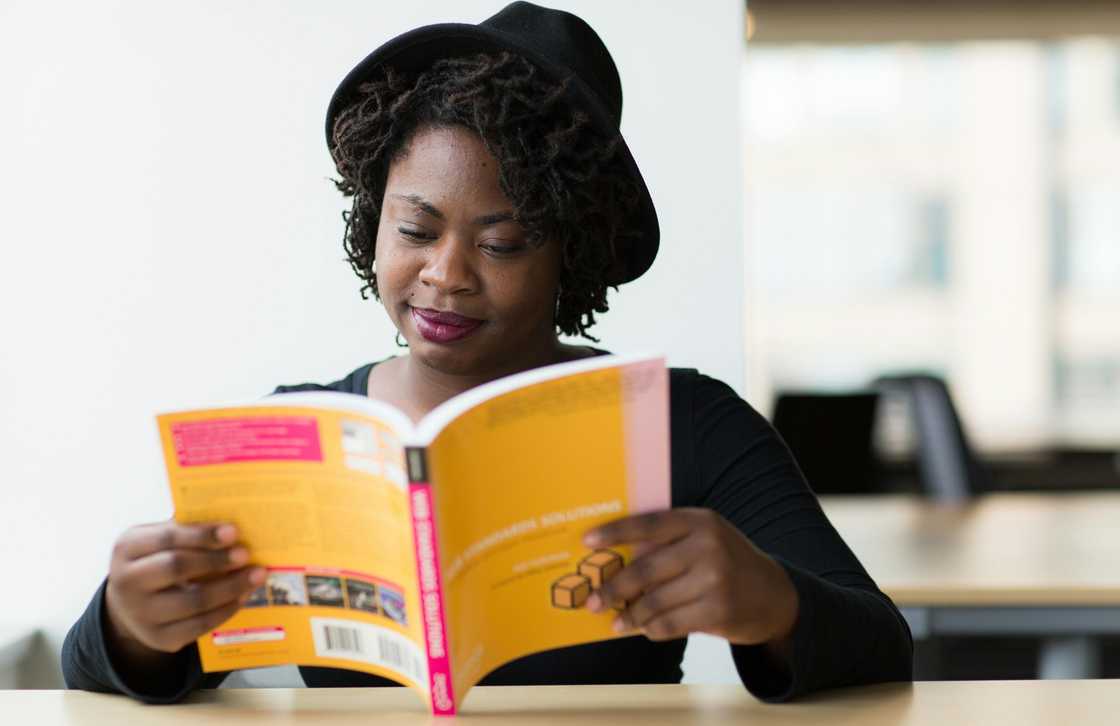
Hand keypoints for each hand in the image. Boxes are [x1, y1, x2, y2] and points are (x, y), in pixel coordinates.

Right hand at [105, 521, 264, 657]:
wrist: (129, 604)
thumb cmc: (155, 561)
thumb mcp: (158, 540)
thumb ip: (187, 530)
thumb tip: (231, 525)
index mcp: (128, 548)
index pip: (167, 538)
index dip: (202, 535)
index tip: (234, 531)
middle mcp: (127, 582)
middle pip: (177, 568)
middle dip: (216, 560)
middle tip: (246, 554)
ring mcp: (141, 614)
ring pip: (193, 601)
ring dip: (231, 587)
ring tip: (256, 575)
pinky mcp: (159, 638)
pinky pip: (200, 625)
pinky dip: (226, 610)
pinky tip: (243, 596)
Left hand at [582, 508, 798, 647]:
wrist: (775, 595)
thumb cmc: (727, 563)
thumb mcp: (705, 539)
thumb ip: (667, 544)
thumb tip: (615, 563)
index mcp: (699, 521)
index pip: (647, 524)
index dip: (614, 532)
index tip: (587, 542)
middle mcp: (707, 546)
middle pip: (645, 568)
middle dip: (614, 587)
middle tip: (593, 601)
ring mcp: (715, 579)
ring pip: (655, 601)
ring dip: (630, 615)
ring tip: (616, 622)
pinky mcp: (719, 611)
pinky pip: (670, 623)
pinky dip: (652, 629)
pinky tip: (645, 629)